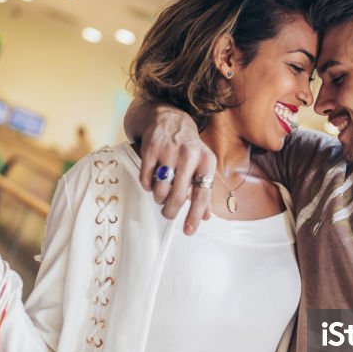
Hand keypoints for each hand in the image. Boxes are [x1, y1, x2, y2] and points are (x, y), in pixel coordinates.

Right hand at [136, 105, 216, 234]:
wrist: (169, 119)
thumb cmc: (188, 148)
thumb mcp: (202, 166)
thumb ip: (204, 192)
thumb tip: (204, 217)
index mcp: (207, 161)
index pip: (202, 195)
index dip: (194, 216)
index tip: (188, 231)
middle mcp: (189, 155)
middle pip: (178, 196)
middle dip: (170, 210)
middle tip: (168, 213)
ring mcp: (169, 151)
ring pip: (160, 190)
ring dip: (159, 197)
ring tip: (161, 191)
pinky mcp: (150, 149)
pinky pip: (146, 180)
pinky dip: (147, 186)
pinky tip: (152, 180)